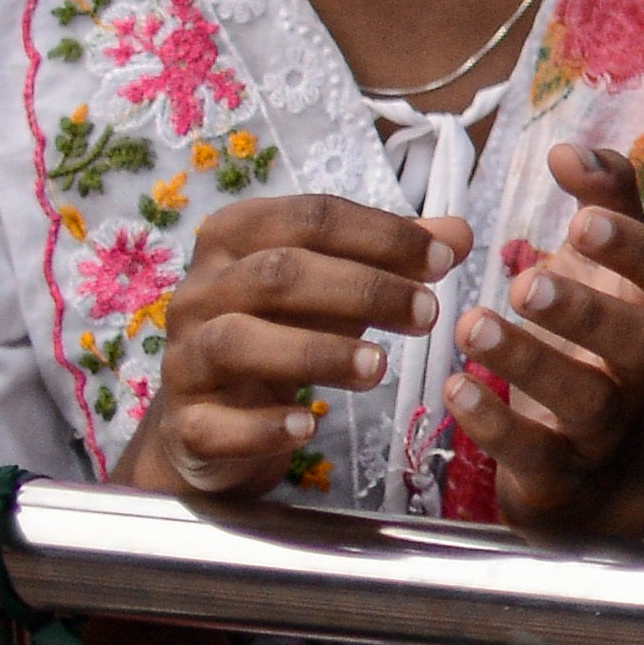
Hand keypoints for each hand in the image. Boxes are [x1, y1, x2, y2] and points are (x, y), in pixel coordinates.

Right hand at [118, 190, 466, 504]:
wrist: (213, 419)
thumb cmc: (284, 329)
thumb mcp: (339, 286)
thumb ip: (394, 258)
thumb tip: (459, 234)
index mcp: (235, 236)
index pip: (312, 216)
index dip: (382, 235)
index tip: (443, 261)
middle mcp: (199, 292)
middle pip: (278, 274)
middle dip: (363, 290)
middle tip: (429, 314)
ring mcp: (183, 358)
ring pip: (238, 342)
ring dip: (317, 352)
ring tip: (381, 368)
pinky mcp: (183, 424)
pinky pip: (213, 423)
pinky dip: (262, 426)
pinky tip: (308, 428)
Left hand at [464, 136, 643, 533]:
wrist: (596, 467)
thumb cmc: (594, 342)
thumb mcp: (606, 270)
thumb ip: (602, 201)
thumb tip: (569, 147)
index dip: (637, 249)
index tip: (581, 219)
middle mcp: (635, 367)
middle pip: (636, 339)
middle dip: (584, 309)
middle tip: (527, 282)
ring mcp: (600, 425)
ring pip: (584, 398)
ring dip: (528, 361)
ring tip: (469, 325)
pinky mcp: (557, 472)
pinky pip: (533, 452)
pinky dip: (493, 422)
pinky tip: (454, 389)